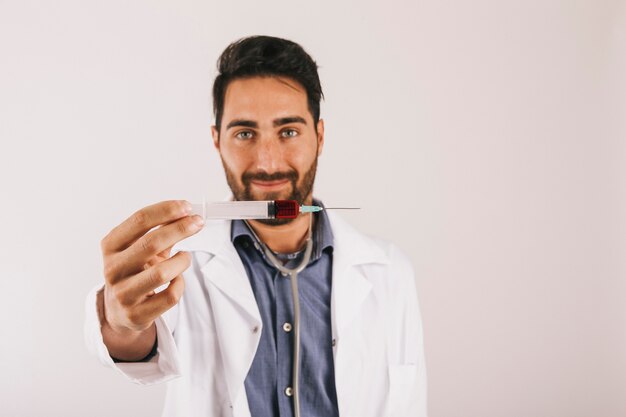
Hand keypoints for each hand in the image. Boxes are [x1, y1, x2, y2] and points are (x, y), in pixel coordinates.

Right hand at [100, 200, 203, 336]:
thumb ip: (161, 231)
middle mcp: (112, 269)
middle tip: (198, 222)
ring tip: (186, 257)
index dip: (166, 210)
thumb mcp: (140, 248)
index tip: (187, 206)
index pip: (139, 220)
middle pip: (151, 243)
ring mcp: (123, 293)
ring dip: (182, 261)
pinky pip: (170, 295)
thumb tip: (188, 213)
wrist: (119, 311)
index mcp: (111, 246)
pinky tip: (178, 279)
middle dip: (180, 229)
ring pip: (162, 272)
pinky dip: (181, 283)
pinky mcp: (137, 314)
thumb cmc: (135, 271)